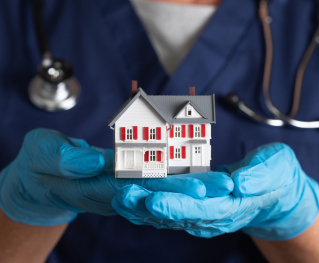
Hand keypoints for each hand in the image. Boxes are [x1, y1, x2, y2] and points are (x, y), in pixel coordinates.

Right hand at [0, 128, 231, 225]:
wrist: (40, 181)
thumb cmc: (37, 166)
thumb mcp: (40, 156)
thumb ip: (63, 159)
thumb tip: (93, 160)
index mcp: (95, 186)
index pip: (137, 188)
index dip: (166, 187)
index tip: (197, 187)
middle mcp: (113, 192)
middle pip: (156, 192)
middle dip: (190, 190)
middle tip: (223, 186)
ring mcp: (120, 189)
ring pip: (157, 188)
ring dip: (189, 186)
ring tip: (220, 182)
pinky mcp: (122, 183)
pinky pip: (150, 182)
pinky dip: (174, 178)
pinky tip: (197, 172)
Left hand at [112, 143, 318, 239]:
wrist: (274, 191)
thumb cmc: (276, 175)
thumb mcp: (275, 169)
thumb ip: (259, 176)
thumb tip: (240, 183)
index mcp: (233, 206)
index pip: (201, 210)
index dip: (177, 206)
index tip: (153, 200)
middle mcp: (212, 216)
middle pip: (177, 215)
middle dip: (148, 207)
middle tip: (122, 195)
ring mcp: (201, 213)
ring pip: (167, 215)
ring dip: (142, 208)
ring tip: (117, 196)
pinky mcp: (194, 207)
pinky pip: (168, 208)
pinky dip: (148, 204)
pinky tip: (130, 197)